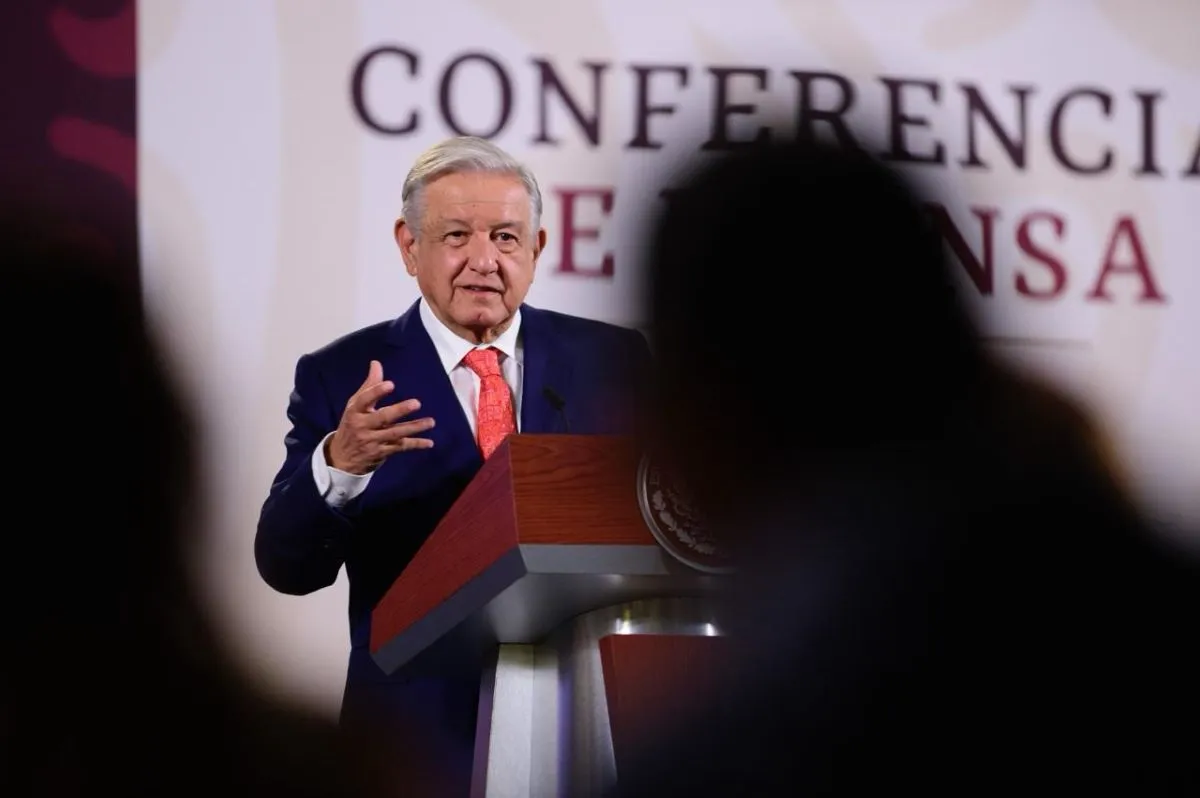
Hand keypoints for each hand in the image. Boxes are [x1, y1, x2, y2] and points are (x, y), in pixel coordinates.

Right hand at [326, 360, 434, 474]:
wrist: (341, 458)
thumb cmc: (352, 424)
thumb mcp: (355, 405)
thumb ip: (369, 385)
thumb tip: (376, 363)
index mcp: (355, 411)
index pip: (364, 400)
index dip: (376, 392)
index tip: (390, 384)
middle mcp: (363, 426)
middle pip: (383, 417)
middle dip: (399, 410)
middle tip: (416, 403)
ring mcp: (372, 441)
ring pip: (395, 433)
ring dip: (414, 428)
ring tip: (431, 422)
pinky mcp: (381, 453)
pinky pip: (400, 447)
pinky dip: (415, 445)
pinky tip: (429, 443)